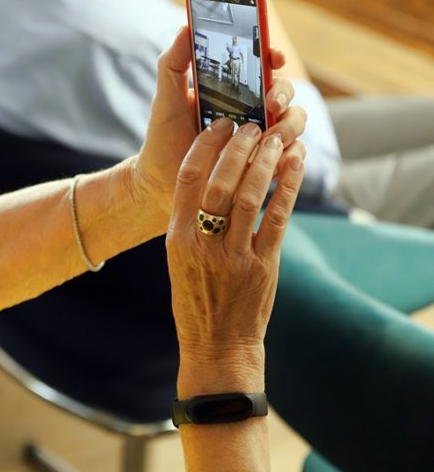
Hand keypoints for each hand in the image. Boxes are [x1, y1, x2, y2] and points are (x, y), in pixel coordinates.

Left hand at [131, 27, 297, 223]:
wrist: (159, 180)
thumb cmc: (165, 136)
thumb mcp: (166, 98)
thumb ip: (173, 63)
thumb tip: (184, 26)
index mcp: (235, 89)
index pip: (264, 65)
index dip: (273, 56)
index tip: (272, 57)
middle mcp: (254, 111)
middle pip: (286, 93)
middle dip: (284, 93)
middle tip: (269, 102)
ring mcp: (263, 138)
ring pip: (295, 123)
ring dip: (289, 125)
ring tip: (268, 135)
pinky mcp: (267, 166)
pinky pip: (292, 157)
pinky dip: (290, 156)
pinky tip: (274, 158)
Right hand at [166, 114, 305, 385]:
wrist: (217, 346)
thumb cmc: (196, 300)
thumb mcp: (178, 259)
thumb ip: (189, 222)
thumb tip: (208, 176)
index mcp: (176, 239)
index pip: (187, 179)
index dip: (204, 147)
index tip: (218, 125)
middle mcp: (202, 244)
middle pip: (219, 182)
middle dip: (237, 147)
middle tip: (251, 126)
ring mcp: (233, 256)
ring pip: (250, 195)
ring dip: (265, 161)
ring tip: (275, 137)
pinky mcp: (263, 266)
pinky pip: (278, 218)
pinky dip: (288, 186)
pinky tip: (295, 164)